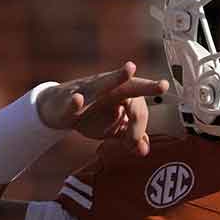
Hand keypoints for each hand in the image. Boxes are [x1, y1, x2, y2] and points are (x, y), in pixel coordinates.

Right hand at [37, 62, 167, 156]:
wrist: (56, 108)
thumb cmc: (91, 115)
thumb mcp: (112, 128)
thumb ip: (130, 137)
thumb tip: (144, 151)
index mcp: (122, 96)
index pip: (139, 110)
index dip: (138, 129)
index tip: (132, 145)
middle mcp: (108, 89)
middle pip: (130, 86)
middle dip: (147, 86)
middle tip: (163, 85)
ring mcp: (88, 91)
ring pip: (103, 84)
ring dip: (116, 77)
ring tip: (130, 68)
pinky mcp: (67, 100)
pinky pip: (72, 102)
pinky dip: (75, 102)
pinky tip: (78, 99)